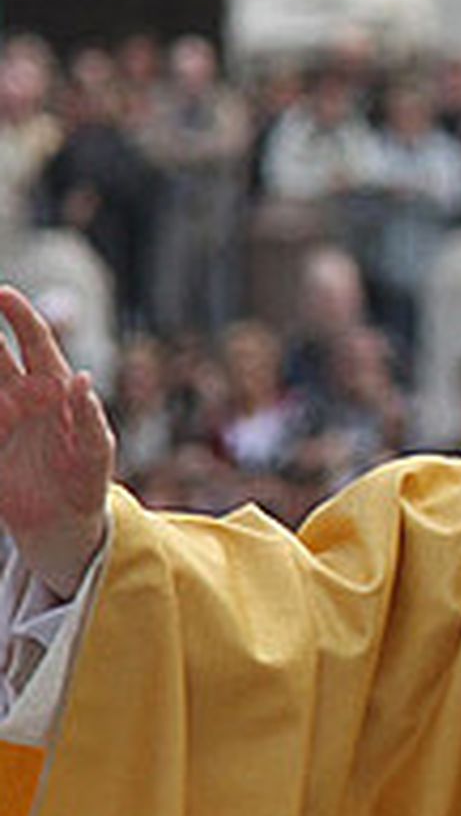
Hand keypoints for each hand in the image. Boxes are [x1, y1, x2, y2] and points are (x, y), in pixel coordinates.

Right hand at [0, 288, 114, 595]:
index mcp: (54, 387)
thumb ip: (89, 416)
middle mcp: (22, 394)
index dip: (20, 316)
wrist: (62, 522)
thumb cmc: (86, 479)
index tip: (2, 293)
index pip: (35, 341)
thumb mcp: (96, 451)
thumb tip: (81, 377)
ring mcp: (0, 416)